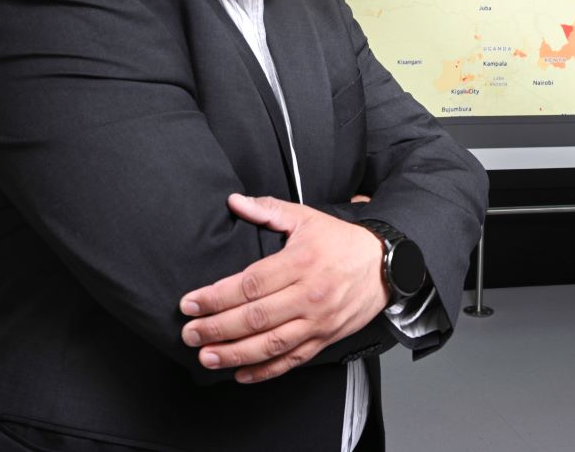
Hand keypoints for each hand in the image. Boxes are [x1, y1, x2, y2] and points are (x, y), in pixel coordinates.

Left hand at [179, 194, 387, 382]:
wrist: (385, 266)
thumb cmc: (341, 242)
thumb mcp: (306, 218)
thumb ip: (268, 210)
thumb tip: (235, 201)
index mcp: (300, 262)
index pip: (250, 284)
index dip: (216, 296)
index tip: (190, 303)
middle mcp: (309, 295)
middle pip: (256, 317)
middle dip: (217, 328)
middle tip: (189, 333)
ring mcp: (317, 321)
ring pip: (271, 344)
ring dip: (234, 354)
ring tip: (206, 356)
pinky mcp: (324, 339)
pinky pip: (291, 360)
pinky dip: (265, 371)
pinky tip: (240, 374)